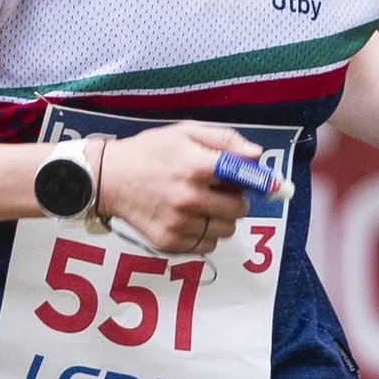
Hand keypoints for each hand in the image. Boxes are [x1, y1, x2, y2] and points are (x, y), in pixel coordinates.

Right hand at [93, 122, 262, 255]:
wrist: (109, 178)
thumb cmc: (150, 151)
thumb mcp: (185, 132)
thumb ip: (224, 140)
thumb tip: (257, 154)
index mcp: (196, 166)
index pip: (245, 177)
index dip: (261, 181)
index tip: (269, 184)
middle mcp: (189, 197)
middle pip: (239, 208)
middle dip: (236, 198)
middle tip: (220, 190)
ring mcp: (179, 222)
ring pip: (226, 230)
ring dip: (222, 219)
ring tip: (204, 205)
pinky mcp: (169, 241)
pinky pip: (207, 245)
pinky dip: (205, 235)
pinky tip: (191, 219)